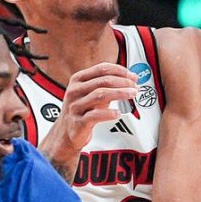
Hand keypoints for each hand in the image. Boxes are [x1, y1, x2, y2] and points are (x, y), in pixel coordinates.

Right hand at [45, 62, 139, 176]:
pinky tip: (118, 113)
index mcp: (78, 80)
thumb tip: (130, 80)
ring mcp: (75, 106)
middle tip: (135, 86)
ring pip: (100, 95)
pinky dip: (109, 113)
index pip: (101, 69)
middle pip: (103, 80)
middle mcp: (75, 91)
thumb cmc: (81, 111)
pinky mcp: (78, 122)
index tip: (132, 76)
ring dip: (120, 94)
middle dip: (123, 82)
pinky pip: (96, 115)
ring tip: (131, 95)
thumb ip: (107, 86)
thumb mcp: (91, 93)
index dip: (120, 71)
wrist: (66, 132)